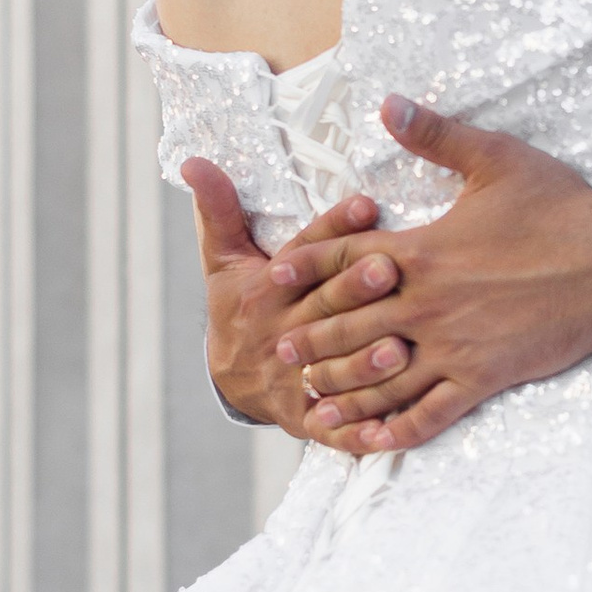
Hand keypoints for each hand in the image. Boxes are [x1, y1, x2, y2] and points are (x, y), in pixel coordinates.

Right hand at [186, 163, 410, 447]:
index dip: (331, 230)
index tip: (364, 204)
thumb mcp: (225, 258)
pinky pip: (330, 427)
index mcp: (266, 290)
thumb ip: (220, 209)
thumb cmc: (239, 305)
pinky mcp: (304, 417)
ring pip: (331, 369)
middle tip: (389, 269)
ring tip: (398, 347)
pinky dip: (354, 431)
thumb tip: (193, 159)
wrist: (231, 377)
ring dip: (362, 362)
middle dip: (352, 291)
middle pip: (321, 309)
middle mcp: (281, 332)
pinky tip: (386, 428)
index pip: (302, 256)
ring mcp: (293, 377)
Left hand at [281, 99, 591, 451]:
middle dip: (310, 339)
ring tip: (312, 404)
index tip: (274, 278)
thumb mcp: (495, 157)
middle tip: (279, 352)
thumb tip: (388, 102)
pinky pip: (430, 412)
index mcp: (422, 248)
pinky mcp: (483, 376)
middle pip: (348, 325)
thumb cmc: (559, 206)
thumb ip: (435, 134)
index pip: (345, 259)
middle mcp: (427, 301)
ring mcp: (453, 344)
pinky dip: (397, 430)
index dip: (306, 267)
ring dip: (341, 391)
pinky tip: (374, 443)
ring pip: (380, 376)